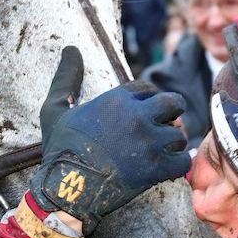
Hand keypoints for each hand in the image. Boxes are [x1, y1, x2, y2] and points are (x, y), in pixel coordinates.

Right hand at [31, 46, 190, 229]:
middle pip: (173, 103)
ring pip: (179, 135)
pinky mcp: (156, 168)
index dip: (148, 99)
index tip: (143, 112)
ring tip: (161, 151)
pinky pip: (182, 162)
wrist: (66, 188)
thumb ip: (65, 78)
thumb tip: (70, 49)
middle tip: (163, 125)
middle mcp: (137, 116)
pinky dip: (177, 166)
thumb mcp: (55, 109)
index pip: (148, 88)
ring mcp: (149, 142)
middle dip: (172, 113)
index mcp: (117, 99)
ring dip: (172, 143)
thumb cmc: (60, 149)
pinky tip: (167, 169)